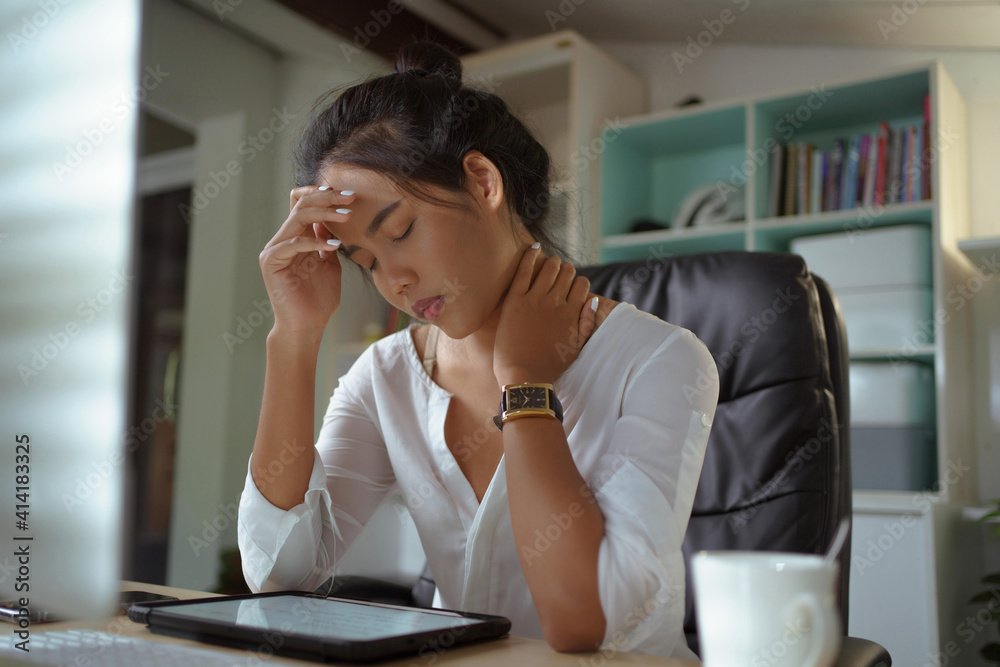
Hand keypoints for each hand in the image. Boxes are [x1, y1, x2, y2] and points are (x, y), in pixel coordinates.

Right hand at [258, 186, 354, 341]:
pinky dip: (316, 242)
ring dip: (325, 213)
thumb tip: (336, 216)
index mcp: (296, 237)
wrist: (307, 326)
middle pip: (301, 204)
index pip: (303, 203)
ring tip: (347, 216)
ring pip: (297, 217)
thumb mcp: (330, 263)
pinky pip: (294, 243)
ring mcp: (275, 249)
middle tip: (351, 198)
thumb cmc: (319, 298)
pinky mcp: (271, 261)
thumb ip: (328, 240)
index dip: (322, 194)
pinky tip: (335, 245)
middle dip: (328, 198)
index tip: (348, 195)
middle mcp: (283, 239)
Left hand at [493, 245, 597, 385]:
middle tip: (559, 274)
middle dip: (565, 271)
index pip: (582, 285)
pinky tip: (534, 248)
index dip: (578, 283)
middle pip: (566, 272)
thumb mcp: (577, 347)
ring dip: (551, 262)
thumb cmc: (549, 366)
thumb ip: (586, 322)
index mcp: (572, 313)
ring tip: (549, 263)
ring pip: (549, 267)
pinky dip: (530, 256)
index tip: (571, 287)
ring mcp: (535, 299)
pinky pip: (524, 270)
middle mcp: (556, 303)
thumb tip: (593, 300)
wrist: (523, 376)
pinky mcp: (515, 300)